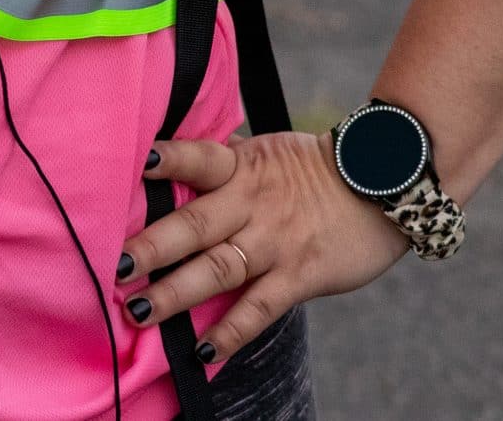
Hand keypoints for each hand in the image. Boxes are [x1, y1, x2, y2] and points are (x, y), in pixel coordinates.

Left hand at [117, 130, 408, 364]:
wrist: (387, 186)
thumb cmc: (319, 170)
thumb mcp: (271, 152)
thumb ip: (227, 160)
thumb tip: (179, 155)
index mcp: (243, 168)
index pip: (199, 159)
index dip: (169, 159)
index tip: (136, 164)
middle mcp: (253, 204)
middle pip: (195, 224)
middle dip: (152, 245)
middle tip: (115, 265)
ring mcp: (275, 243)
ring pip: (218, 269)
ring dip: (175, 292)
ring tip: (138, 310)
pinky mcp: (299, 276)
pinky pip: (259, 308)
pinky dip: (230, 332)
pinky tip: (202, 351)